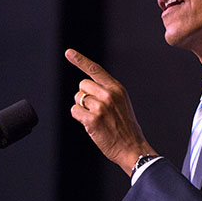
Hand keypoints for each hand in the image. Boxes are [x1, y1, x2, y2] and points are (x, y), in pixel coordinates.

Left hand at [66, 48, 155, 174]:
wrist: (133, 147)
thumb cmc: (125, 128)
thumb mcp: (121, 103)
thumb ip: (107, 92)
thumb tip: (85, 89)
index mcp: (117, 89)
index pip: (95, 70)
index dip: (80, 60)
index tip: (68, 52)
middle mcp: (109, 94)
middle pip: (82, 85)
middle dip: (84, 96)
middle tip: (95, 110)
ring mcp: (101, 107)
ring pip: (77, 99)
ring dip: (82, 109)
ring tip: (96, 119)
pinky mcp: (92, 119)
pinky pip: (75, 111)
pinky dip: (79, 118)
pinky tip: (91, 125)